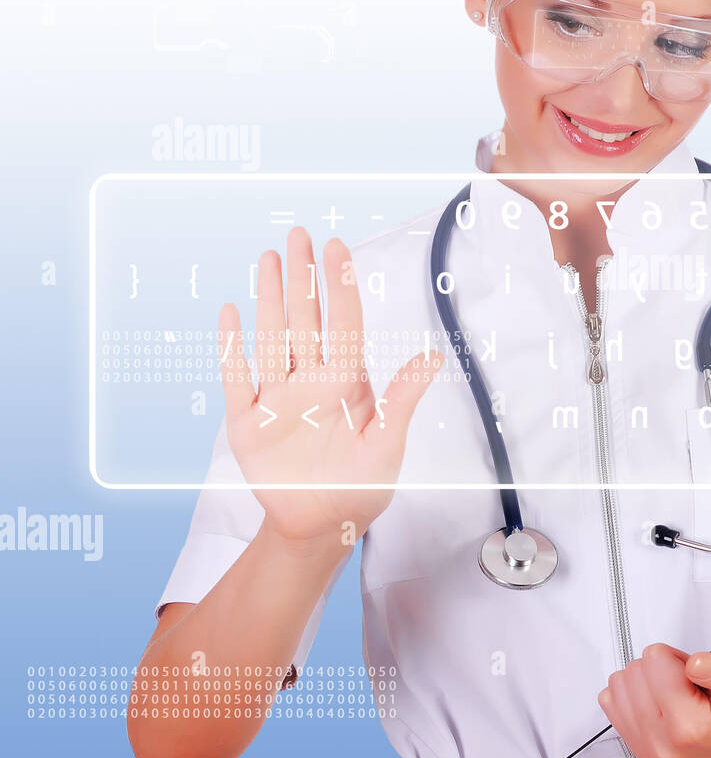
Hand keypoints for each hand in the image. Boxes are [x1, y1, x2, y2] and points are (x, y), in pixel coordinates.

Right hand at [218, 227, 440, 547]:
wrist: (322, 524)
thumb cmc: (363, 484)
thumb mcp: (388, 444)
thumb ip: (402, 399)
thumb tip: (433, 356)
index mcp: (347, 382)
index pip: (343, 322)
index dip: (339, 284)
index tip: (336, 246)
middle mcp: (312, 380)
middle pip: (305, 318)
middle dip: (302, 277)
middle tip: (298, 234)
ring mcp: (278, 397)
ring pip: (272, 336)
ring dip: (268, 298)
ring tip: (268, 257)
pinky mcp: (247, 421)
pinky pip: (237, 377)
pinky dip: (231, 346)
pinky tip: (230, 313)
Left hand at [597, 643, 710, 757]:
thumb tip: (694, 663)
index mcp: (689, 727)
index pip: (653, 659)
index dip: (679, 656)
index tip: (698, 672)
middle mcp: (663, 744)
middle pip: (634, 671)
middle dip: (663, 667)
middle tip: (692, 684)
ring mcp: (650, 749)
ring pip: (619, 685)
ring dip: (648, 680)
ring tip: (681, 693)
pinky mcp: (642, 749)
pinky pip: (613, 704)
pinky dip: (636, 694)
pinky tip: (664, 701)